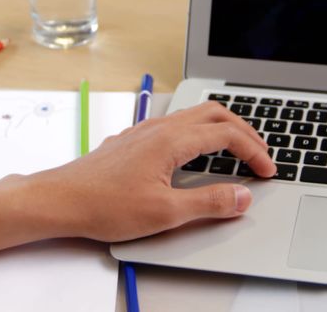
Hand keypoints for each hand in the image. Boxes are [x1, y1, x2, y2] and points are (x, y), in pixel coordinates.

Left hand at [11, 101, 275, 241]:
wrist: (59, 200)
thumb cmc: (104, 206)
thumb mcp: (165, 213)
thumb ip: (209, 203)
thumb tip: (242, 196)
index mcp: (172, 140)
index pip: (227, 134)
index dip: (254, 151)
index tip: (267, 172)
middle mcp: (160, 128)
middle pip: (215, 113)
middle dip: (244, 130)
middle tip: (261, 153)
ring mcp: (145, 130)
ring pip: (194, 115)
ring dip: (221, 128)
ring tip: (236, 150)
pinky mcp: (134, 140)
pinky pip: (176, 124)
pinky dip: (199, 132)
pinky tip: (196, 153)